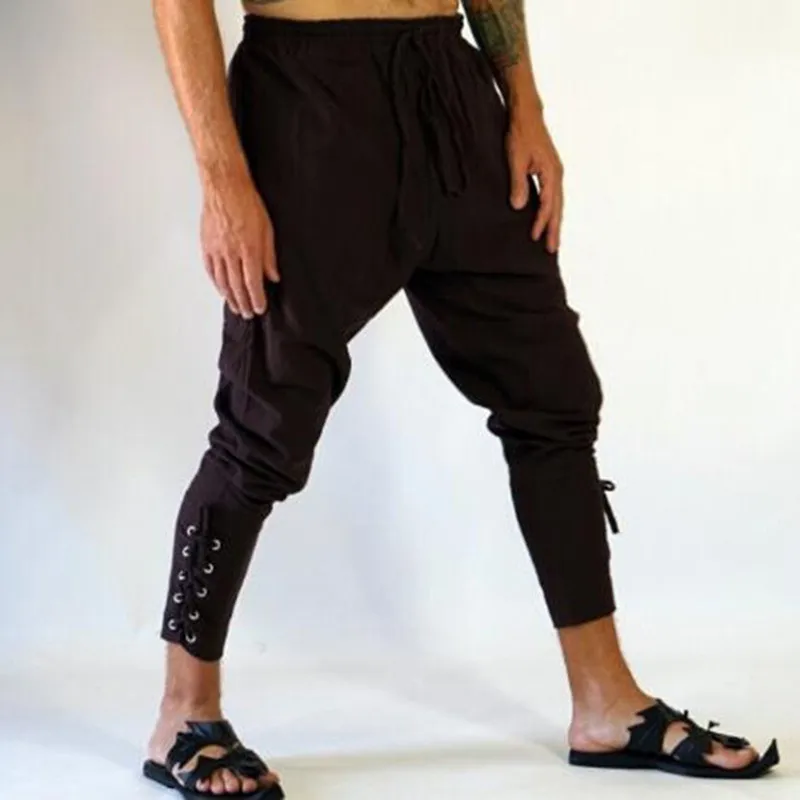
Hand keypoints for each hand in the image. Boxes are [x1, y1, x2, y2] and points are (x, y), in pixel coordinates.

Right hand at [200, 177, 279, 317]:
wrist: (224, 187)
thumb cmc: (247, 203)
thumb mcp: (267, 229)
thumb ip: (269, 255)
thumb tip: (273, 276)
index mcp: (248, 249)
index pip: (253, 282)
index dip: (256, 298)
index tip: (260, 308)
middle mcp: (231, 253)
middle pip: (237, 286)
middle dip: (243, 302)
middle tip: (248, 314)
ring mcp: (217, 250)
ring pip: (222, 281)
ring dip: (229, 297)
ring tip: (236, 307)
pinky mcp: (207, 245)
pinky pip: (210, 270)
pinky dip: (216, 283)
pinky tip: (221, 290)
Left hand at [506, 109, 563, 252]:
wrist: (527, 114)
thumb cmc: (521, 133)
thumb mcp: (515, 159)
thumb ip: (518, 183)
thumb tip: (519, 207)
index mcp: (551, 173)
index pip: (547, 205)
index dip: (541, 223)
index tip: (535, 238)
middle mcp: (557, 175)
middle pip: (557, 208)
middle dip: (554, 229)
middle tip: (552, 249)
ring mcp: (554, 173)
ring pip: (557, 203)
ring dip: (554, 222)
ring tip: (552, 239)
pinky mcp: (549, 172)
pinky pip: (553, 196)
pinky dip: (551, 210)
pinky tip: (545, 218)